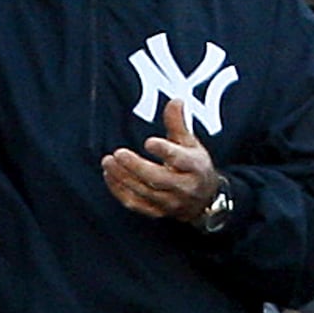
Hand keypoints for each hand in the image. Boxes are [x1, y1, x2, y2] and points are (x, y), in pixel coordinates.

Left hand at [101, 98, 220, 221]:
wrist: (205, 201)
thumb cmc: (194, 166)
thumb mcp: (191, 143)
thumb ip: (178, 123)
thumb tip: (175, 101)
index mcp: (194, 167)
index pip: (180, 160)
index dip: (165, 151)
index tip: (148, 141)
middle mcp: (184, 188)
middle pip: (158, 180)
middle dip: (136, 167)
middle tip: (119, 153)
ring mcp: (170, 203)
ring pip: (145, 193)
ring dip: (124, 178)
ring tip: (108, 161)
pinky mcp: (158, 212)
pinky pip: (136, 205)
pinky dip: (120, 191)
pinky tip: (109, 175)